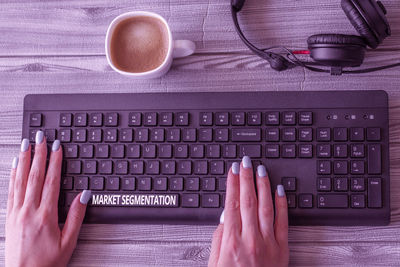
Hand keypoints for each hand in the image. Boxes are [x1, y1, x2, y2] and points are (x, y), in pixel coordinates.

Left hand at [5, 131, 90, 266]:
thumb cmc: (46, 262)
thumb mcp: (68, 242)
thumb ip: (76, 216)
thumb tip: (84, 196)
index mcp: (46, 215)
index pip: (52, 181)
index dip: (55, 162)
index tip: (57, 148)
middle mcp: (29, 211)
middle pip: (35, 176)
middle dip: (38, 154)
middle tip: (40, 138)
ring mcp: (17, 213)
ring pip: (20, 180)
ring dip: (25, 160)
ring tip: (26, 145)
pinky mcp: (10, 217)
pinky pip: (11, 191)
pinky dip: (13, 175)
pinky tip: (16, 166)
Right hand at [208, 156, 288, 266]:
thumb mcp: (215, 263)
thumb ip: (219, 238)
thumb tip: (225, 216)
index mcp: (231, 241)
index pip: (231, 204)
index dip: (232, 184)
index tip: (233, 170)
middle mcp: (250, 239)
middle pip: (247, 200)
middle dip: (246, 178)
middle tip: (246, 162)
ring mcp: (268, 243)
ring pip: (266, 207)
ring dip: (263, 186)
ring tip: (261, 170)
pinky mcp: (282, 249)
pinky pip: (283, 222)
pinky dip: (282, 204)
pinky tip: (280, 190)